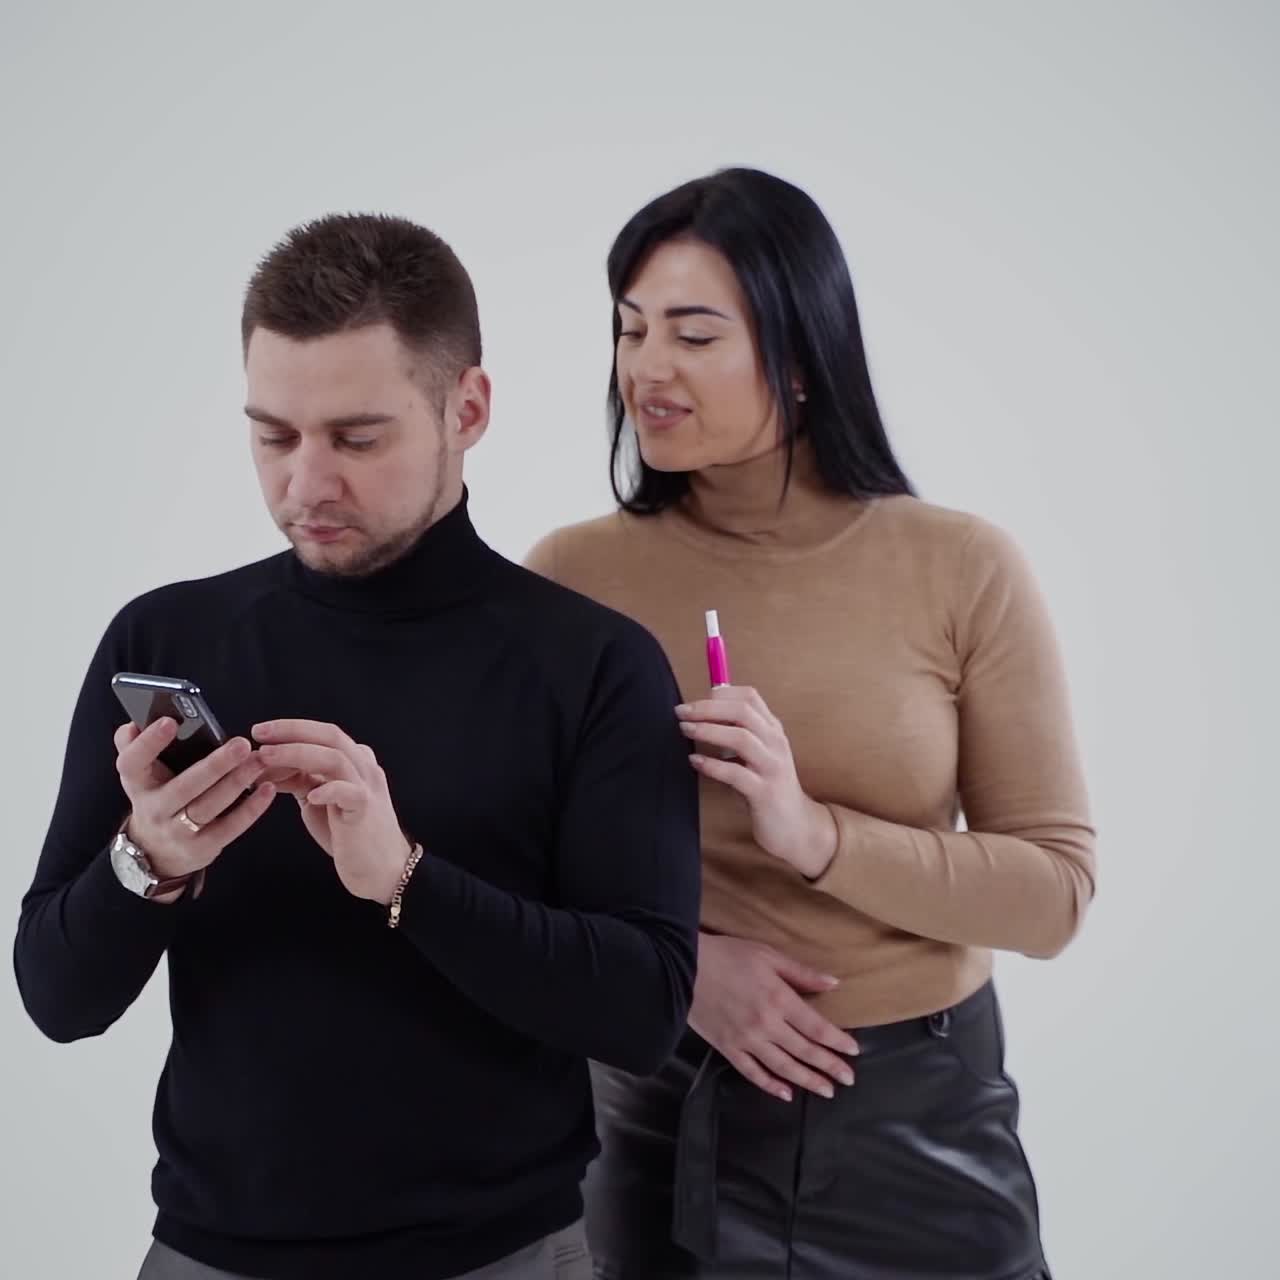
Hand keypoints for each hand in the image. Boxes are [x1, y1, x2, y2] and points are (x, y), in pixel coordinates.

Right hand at [115, 718, 275, 896]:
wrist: (156, 851)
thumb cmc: (158, 796)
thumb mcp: (141, 774)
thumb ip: (135, 745)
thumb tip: (133, 724)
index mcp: (138, 784)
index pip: (132, 763)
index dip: (149, 743)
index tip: (169, 721)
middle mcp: (154, 809)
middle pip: (184, 787)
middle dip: (214, 765)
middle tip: (241, 743)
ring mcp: (177, 832)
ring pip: (208, 806)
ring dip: (237, 783)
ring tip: (259, 761)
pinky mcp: (202, 848)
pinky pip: (229, 828)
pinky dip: (251, 809)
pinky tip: (268, 789)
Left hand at [251, 719, 411, 904]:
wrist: (382, 868)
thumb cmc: (349, 834)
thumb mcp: (319, 800)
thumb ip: (302, 780)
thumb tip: (269, 766)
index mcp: (353, 762)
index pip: (323, 734)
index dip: (291, 729)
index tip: (260, 732)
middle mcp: (363, 768)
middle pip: (330, 736)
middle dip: (292, 731)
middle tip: (260, 733)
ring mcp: (367, 787)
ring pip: (336, 758)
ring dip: (298, 754)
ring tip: (268, 757)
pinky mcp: (366, 810)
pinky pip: (349, 792)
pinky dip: (328, 790)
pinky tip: (310, 795)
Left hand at [676, 687, 837, 877]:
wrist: (795, 826)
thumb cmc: (767, 786)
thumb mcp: (757, 754)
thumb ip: (738, 733)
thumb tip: (702, 713)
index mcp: (772, 730)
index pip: (750, 697)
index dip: (721, 693)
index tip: (696, 699)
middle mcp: (775, 743)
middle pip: (743, 712)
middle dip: (708, 708)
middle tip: (681, 712)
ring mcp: (772, 767)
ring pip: (742, 738)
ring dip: (709, 731)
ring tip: (685, 730)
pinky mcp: (764, 793)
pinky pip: (736, 774)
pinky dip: (712, 765)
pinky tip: (694, 762)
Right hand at [690, 934, 858, 1100]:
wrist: (682, 968)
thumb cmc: (727, 955)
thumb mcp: (767, 955)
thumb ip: (801, 973)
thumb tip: (834, 984)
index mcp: (779, 999)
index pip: (817, 1027)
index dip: (837, 1041)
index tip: (854, 1051)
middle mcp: (766, 1025)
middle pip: (804, 1051)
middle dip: (829, 1066)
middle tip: (848, 1079)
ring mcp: (746, 1040)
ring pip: (783, 1067)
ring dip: (807, 1080)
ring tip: (826, 1090)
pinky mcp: (727, 1048)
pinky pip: (752, 1073)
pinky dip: (770, 1085)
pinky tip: (786, 1093)